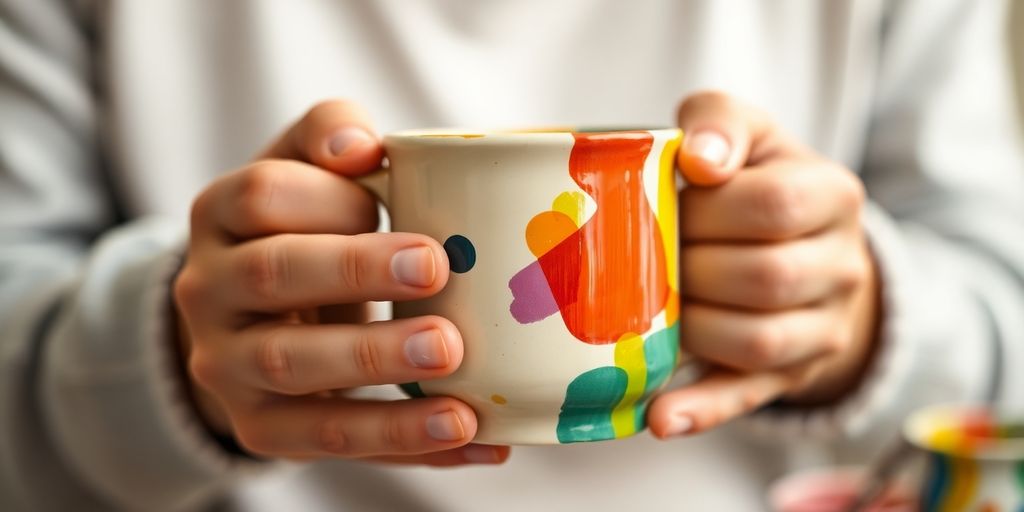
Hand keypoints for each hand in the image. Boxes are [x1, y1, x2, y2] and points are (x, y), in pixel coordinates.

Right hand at [173, 100, 508, 465]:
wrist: (245, 327)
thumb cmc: (300, 234)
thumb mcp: (304, 175)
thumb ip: (329, 138)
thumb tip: (365, 144)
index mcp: (220, 216)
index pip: (261, 195)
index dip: (327, 195)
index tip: (386, 189)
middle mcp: (207, 291)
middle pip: (271, 274)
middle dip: (354, 271)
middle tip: (434, 269)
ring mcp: (227, 366)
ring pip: (292, 366)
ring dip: (376, 363)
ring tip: (453, 358)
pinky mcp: (260, 429)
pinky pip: (330, 439)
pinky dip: (406, 441)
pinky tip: (475, 434)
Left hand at [648, 92, 880, 437]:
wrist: (801, 245)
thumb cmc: (753, 182)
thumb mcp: (746, 134)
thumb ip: (720, 122)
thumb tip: (699, 159)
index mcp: (833, 195)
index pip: (772, 205)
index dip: (707, 208)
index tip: (669, 203)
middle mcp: (842, 266)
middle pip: (764, 277)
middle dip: (691, 268)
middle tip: (646, 257)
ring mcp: (822, 328)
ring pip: (757, 341)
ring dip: (691, 328)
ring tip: (648, 309)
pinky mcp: (789, 375)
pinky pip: (747, 397)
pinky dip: (701, 410)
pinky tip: (658, 418)